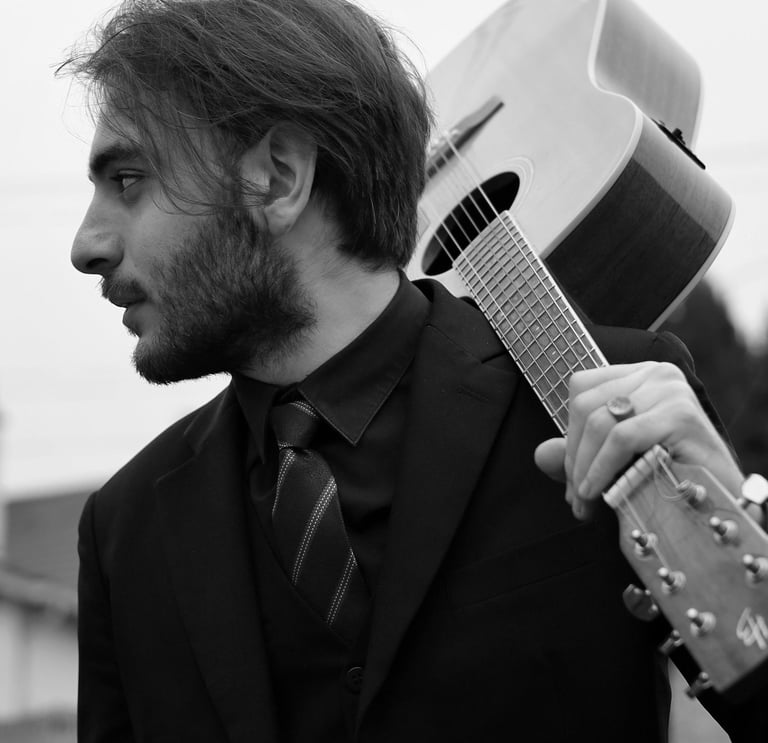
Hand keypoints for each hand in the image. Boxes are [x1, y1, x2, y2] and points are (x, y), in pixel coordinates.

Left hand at [534, 362, 744, 519]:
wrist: (723, 505)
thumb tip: (540, 455)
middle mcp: (656, 373)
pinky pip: (622, 438)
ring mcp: (670, 390)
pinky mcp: (680, 414)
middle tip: (576, 497)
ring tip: (585, 502)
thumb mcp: (616, 464)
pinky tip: (598, 493)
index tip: (572, 476)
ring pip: (599, 422)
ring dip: (584, 468)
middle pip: (584, 406)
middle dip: (573, 457)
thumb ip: (577, 455)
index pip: (581, 389)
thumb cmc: (672, 480)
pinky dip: (602, 468)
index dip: (568, 434)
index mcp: (640, 376)